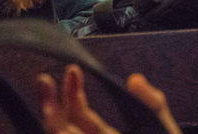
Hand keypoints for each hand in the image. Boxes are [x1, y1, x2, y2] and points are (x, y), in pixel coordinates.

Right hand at [37, 65, 181, 133]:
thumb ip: (154, 106)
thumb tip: (133, 79)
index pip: (81, 115)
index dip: (73, 92)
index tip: (71, 70)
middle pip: (62, 130)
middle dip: (51, 105)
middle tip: (44, 79)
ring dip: (53, 123)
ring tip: (49, 104)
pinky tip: (63, 131)